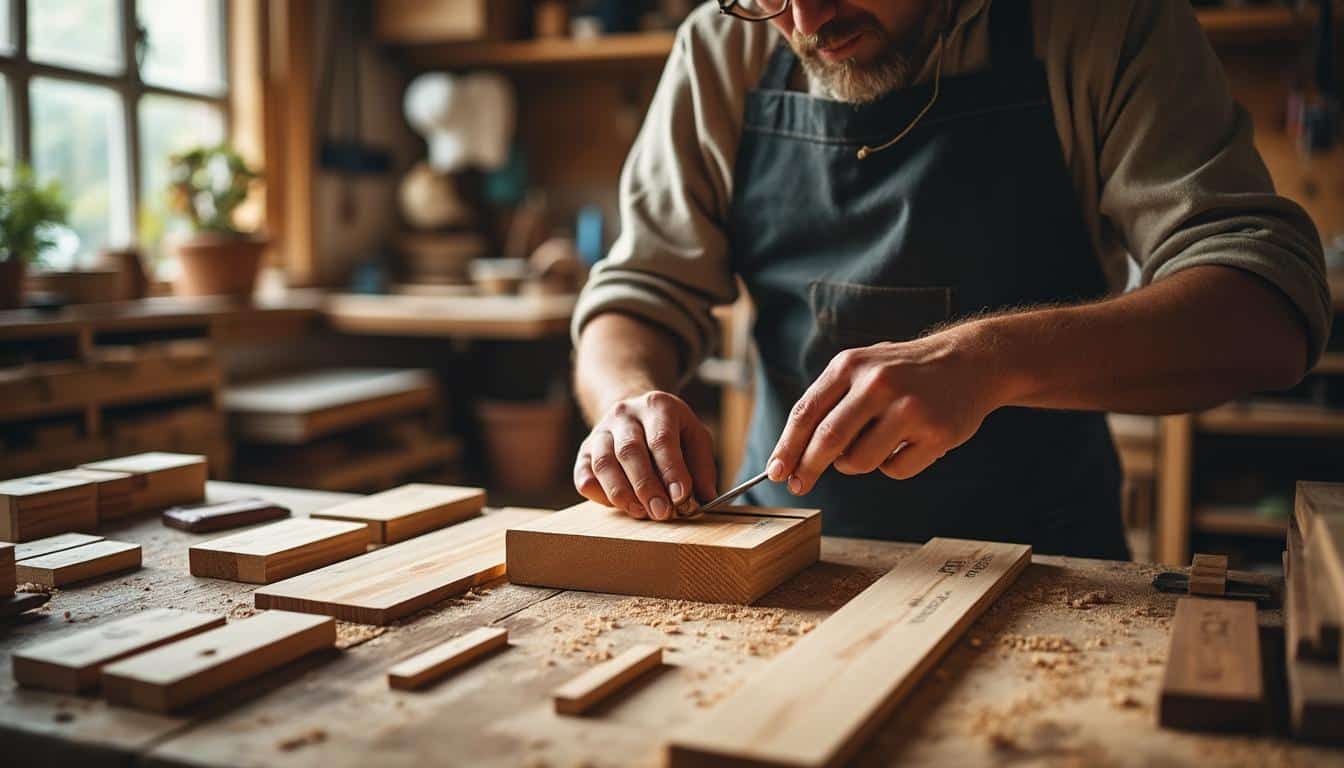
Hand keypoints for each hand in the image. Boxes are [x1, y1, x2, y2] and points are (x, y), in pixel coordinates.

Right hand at [574, 391, 717, 519]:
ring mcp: (600, 431)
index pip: (661, 439)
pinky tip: (619, 505)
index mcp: (657, 406)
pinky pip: (584, 476)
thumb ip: (702, 466)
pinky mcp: (584, 451)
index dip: (671, 470)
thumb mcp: (694, 436)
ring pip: (603, 464)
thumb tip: (706, 498)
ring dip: (622, 494)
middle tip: (661, 512)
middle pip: (629, 451)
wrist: (633, 413)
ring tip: (641, 512)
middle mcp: (624, 414)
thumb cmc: (669, 430)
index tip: (680, 497)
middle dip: (646, 486)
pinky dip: (600, 495)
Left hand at [767, 327, 1001, 493]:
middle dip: (807, 468)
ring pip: (858, 462)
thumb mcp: (862, 369)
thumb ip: (830, 404)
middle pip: (827, 440)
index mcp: (851, 365)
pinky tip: (908, 443)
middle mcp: (878, 383)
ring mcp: (909, 408)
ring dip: (855, 464)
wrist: (970, 361)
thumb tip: (793, 456)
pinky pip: (894, 470)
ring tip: (874, 444)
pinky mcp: (936, 433)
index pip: (806, 413)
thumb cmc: (904, 372)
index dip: (787, 447)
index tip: (775, 472)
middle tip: (799, 485)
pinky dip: (892, 465)